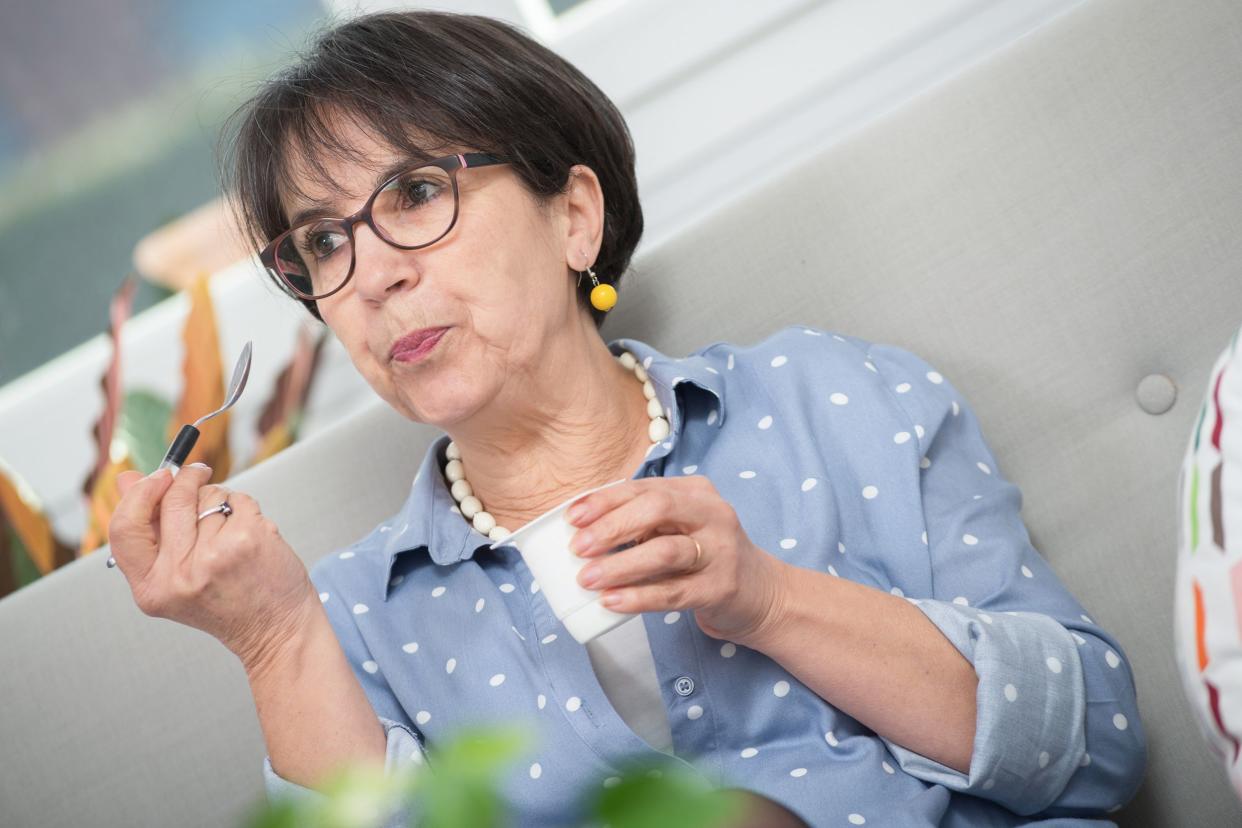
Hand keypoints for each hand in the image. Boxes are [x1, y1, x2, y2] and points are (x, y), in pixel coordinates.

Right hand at [108, 463, 316, 672]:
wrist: (274, 629)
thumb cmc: (228, 602)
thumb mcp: (175, 576)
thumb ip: (148, 530)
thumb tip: (127, 478)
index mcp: (151, 587)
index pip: (124, 527)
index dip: (139, 494)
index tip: (158, 476)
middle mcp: (179, 574)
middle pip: (172, 500)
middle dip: (186, 479)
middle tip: (198, 472)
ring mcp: (214, 555)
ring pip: (209, 497)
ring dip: (220, 502)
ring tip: (229, 532)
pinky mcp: (247, 539)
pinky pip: (238, 500)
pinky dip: (244, 508)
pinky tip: (248, 534)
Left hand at [566, 475, 789, 643]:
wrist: (761, 595)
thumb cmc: (706, 557)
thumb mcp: (680, 528)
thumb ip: (644, 522)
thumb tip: (583, 530)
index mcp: (696, 493)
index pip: (645, 488)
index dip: (605, 500)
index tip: (572, 518)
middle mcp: (713, 514)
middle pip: (657, 509)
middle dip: (612, 527)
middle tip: (578, 548)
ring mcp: (721, 551)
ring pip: (665, 551)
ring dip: (621, 565)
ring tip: (587, 579)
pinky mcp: (722, 588)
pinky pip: (674, 592)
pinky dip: (639, 597)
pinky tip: (612, 602)